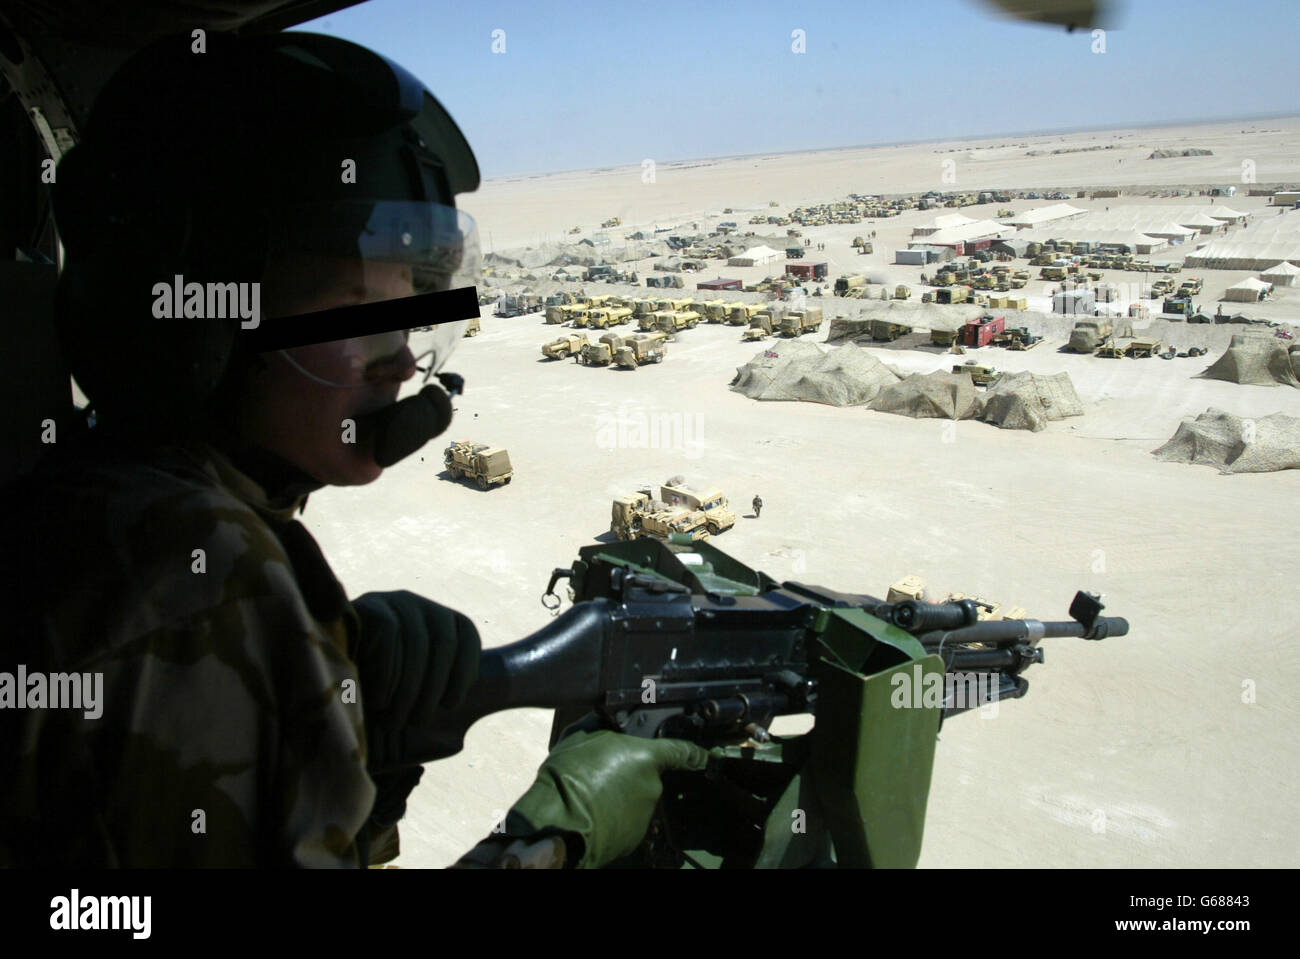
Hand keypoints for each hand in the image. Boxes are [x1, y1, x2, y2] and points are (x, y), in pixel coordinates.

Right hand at [350, 590, 480, 769]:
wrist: (322, 681)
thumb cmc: (377, 693)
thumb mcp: (412, 691)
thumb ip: (436, 694)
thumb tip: (464, 720)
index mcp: (440, 621)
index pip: (466, 635)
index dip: (464, 671)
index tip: (450, 703)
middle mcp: (419, 605)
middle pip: (443, 643)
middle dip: (432, 689)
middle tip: (416, 721)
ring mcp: (392, 602)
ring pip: (416, 641)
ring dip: (409, 689)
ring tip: (396, 718)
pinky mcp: (366, 605)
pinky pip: (388, 632)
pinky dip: (388, 673)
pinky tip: (380, 700)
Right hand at [502, 730, 710, 868]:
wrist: (559, 823)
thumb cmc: (570, 776)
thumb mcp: (582, 736)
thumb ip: (605, 728)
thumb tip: (608, 722)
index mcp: (646, 757)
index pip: (682, 752)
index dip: (697, 754)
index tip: (707, 758)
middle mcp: (653, 786)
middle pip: (648, 776)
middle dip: (630, 774)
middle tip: (601, 774)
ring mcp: (646, 814)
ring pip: (636, 800)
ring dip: (621, 796)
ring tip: (592, 795)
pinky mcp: (634, 838)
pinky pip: (627, 821)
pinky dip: (615, 818)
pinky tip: (594, 813)